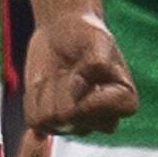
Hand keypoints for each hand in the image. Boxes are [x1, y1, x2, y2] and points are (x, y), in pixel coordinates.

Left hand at [22, 10, 136, 136]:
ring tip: (58, 73)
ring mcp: (75, 124)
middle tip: (71, 67)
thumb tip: (77, 100)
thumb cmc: (85, 35)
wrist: (60, 32)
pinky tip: (46, 83)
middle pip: (72, 116)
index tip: (87, 67)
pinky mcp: (50, 123)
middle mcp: (100, 120)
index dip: (86, 90)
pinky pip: (34, 120)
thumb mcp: (98, 39)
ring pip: (50, 118)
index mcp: (123, 101)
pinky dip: (35, 97)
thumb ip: (97, 65)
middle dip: (65, 86)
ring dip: (49, 90)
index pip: (107, 117)